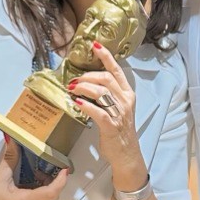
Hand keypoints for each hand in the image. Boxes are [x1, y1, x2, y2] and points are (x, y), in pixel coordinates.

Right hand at [0, 144, 67, 199]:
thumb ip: (11, 156)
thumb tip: (14, 139)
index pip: (50, 193)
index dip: (60, 182)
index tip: (64, 171)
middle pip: (49, 199)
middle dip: (52, 184)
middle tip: (49, 172)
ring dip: (44, 192)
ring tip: (36, 180)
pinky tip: (28, 191)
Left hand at [68, 42, 147, 189]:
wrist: (126, 154)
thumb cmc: (118, 131)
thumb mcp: (117, 109)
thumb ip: (106, 95)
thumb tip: (85, 83)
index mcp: (128, 94)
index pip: (117, 70)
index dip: (106, 56)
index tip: (94, 45)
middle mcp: (125, 101)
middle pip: (106, 79)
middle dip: (87, 75)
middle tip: (74, 80)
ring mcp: (120, 114)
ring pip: (102, 92)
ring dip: (83, 87)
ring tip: (72, 89)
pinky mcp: (112, 127)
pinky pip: (99, 112)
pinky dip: (86, 106)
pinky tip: (76, 103)